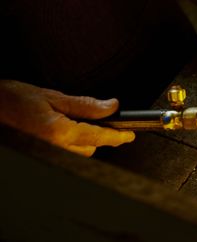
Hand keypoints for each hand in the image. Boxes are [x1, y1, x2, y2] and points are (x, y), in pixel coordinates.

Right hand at [0, 80, 134, 156]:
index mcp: (60, 132)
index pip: (98, 137)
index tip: (130, 135)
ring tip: (89, 122)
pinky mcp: (46, 150)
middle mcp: (56, 146)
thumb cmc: (15, 100)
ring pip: (81, 151)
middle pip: (92, 147)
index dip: (117, 136)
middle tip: (114, 124)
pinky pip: (69, 149)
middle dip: (104, 136)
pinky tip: (74, 126)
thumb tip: (111, 106)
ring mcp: (50, 151)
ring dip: (90, 139)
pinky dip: (77, 140)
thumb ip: (85, 104)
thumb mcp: (53, 96)